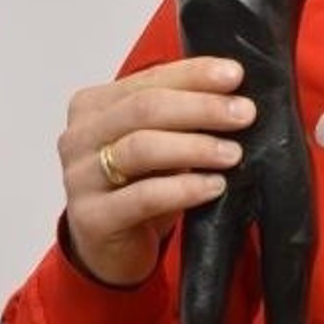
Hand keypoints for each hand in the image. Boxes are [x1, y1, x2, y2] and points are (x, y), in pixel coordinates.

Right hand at [58, 56, 256, 286]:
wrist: (113, 248)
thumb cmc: (140, 186)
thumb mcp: (159, 141)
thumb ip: (181, 113)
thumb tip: (235, 89)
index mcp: (93, 106)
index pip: (149, 79)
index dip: (194, 75)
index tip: (234, 75)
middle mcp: (79, 137)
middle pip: (144, 109)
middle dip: (201, 108)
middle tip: (243, 113)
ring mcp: (80, 178)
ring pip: (140, 149)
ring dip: (195, 147)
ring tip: (233, 153)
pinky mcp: (92, 218)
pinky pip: (143, 197)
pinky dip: (183, 189)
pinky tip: (214, 186)